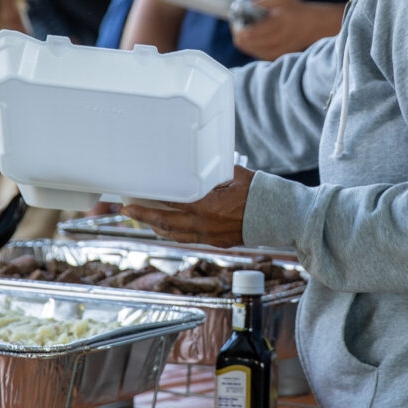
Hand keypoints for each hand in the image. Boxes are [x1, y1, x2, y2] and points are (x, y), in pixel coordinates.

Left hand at [122, 166, 253, 247]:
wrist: (279, 217)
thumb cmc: (259, 192)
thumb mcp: (234, 174)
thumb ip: (214, 173)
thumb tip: (200, 165)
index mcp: (206, 205)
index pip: (169, 203)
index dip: (149, 201)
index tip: (135, 197)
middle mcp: (204, 223)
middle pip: (165, 222)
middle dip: (144, 216)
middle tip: (128, 211)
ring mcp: (210, 235)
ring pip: (175, 235)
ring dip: (157, 227)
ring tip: (146, 220)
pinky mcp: (217, 242)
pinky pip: (189, 239)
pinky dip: (175, 234)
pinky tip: (169, 229)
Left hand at [230, 0, 344, 60]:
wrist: (313, 26)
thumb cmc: (294, 10)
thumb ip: (258, 3)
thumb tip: (239, 9)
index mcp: (277, 23)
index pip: (246, 33)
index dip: (236, 25)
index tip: (236, 18)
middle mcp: (276, 40)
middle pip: (243, 42)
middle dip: (238, 31)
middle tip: (241, 23)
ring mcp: (275, 51)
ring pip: (247, 48)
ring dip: (245, 38)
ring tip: (251, 28)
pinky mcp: (275, 57)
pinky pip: (255, 52)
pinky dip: (252, 44)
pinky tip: (258, 36)